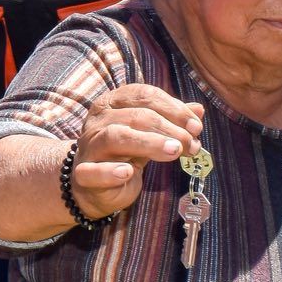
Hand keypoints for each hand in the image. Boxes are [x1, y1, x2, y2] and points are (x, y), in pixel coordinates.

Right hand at [67, 85, 205, 219]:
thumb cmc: (124, 154)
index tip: (195, 126)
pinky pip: (93, 171)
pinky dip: (110, 171)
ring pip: (115, 137)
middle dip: (169, 129)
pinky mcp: (83, 174)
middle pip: (134, 116)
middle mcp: (97, 121)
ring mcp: (89, 146)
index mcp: (112, 103)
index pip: (143, 95)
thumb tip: (198, 109)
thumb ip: (171, 121)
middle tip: (191, 144)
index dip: (173, 108)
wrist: (95, 186)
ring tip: (174, 152)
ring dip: (148, 143)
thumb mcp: (150, 134)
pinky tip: (128, 172)